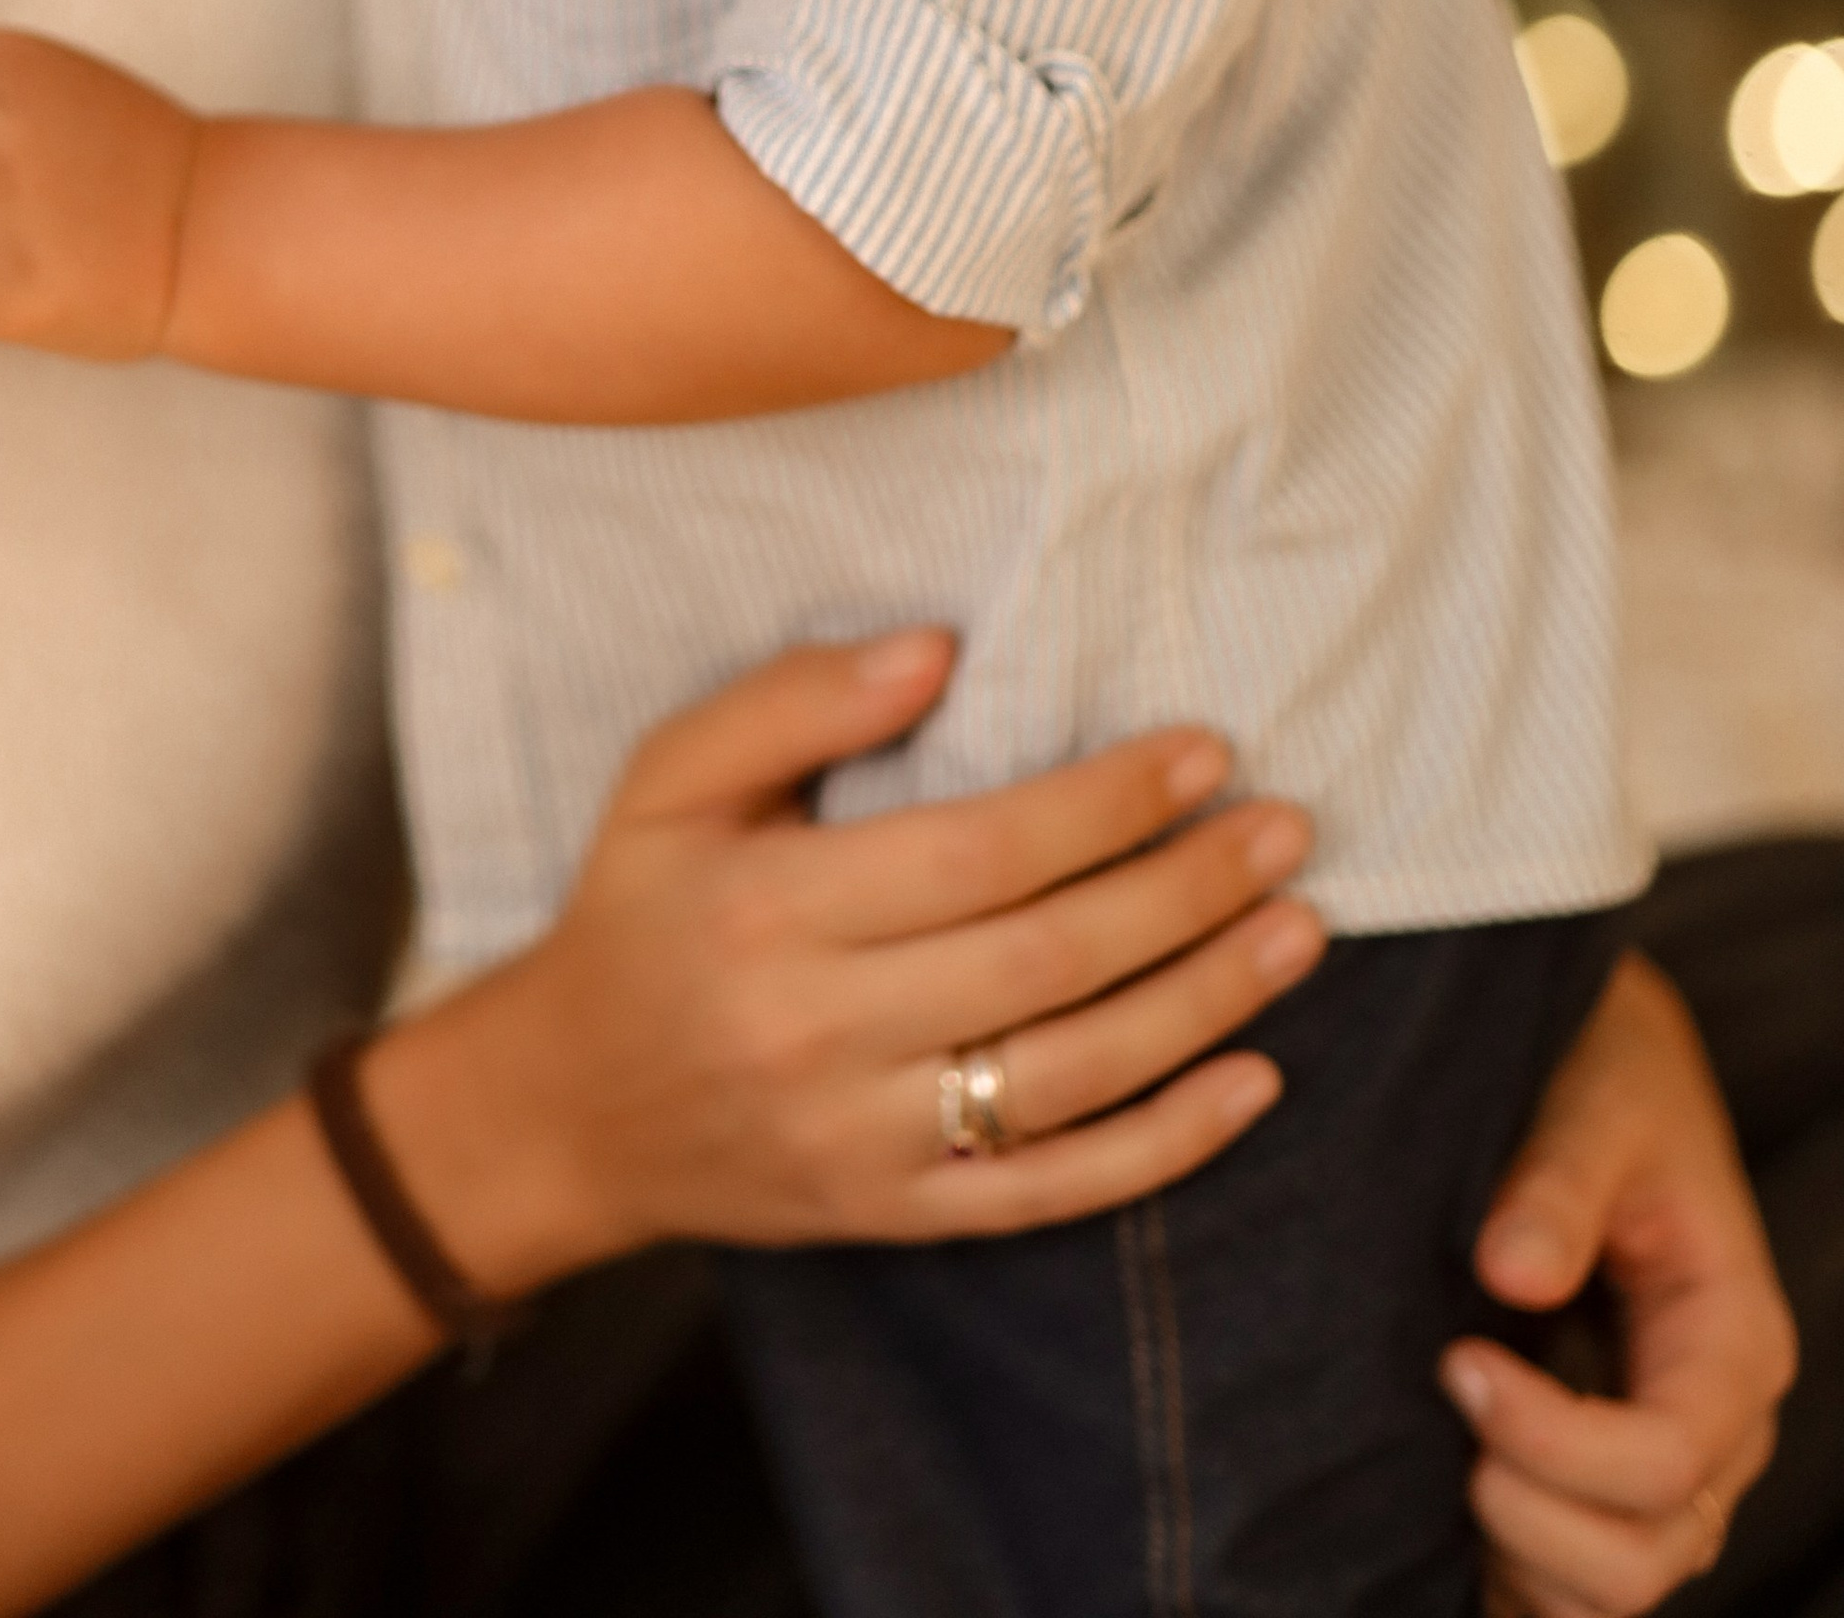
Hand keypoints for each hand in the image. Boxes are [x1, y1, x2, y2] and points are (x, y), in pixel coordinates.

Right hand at [374, 629, 1325, 1289]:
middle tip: (1286, 831)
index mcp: (772, 909)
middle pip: (1046, 961)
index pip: (979, 853)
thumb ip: (795, 700)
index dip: (1103, 803)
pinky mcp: (897, 1214)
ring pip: (1070, 1077)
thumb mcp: (670, 776)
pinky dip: (1166, 1146)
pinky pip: (1053, 1191)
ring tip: (1295, 930)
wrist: (567, 1109)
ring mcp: (866, 1139)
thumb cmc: (636, 912)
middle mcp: (822, 1032)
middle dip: (1183, 891)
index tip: (1202, 751)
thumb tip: (939, 648)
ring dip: (1203, 1003)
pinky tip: (1253, 1082)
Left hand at [1444, 953, 1797, 1616]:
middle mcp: (1716, 1426)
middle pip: (1645, 1556)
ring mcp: (1665, 1462)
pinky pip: (1573, 1575)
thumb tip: (1513, 1273)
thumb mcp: (1594, 1108)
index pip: (1665, 1462)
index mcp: (1732, 1344)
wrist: (1605, 1066)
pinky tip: (1436, 1503)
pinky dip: (1511, 1568)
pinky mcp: (1605, 1469)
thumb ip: (1557, 1185)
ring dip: (1517, 1551)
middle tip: (1442, 1398)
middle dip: (1530, 1514)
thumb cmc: (1608, 1079)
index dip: (1555, 1440)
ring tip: (1432, 1455)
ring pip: (1611, 1586)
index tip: (1455, 1359)